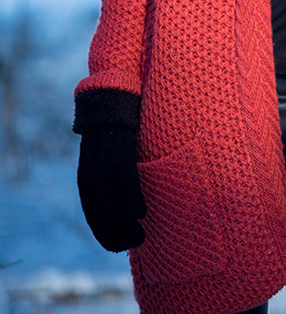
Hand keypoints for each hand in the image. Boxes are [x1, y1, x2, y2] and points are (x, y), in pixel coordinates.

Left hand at [77, 125, 147, 251]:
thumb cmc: (119, 129)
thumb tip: (127, 200)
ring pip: (108, 200)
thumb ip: (113, 176)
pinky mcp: (118, 147)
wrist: (114, 95)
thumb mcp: (109, 155)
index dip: (104, 233)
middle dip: (115, 233)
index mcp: (87, 176)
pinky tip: (142, 212)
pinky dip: (130, 198)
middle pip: (99, 211)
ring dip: (123, 223)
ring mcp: (103, 159)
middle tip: (136, 244)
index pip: (92, 213)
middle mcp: (91, 171)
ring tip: (140, 236)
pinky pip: (123, 178)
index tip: (120, 247)